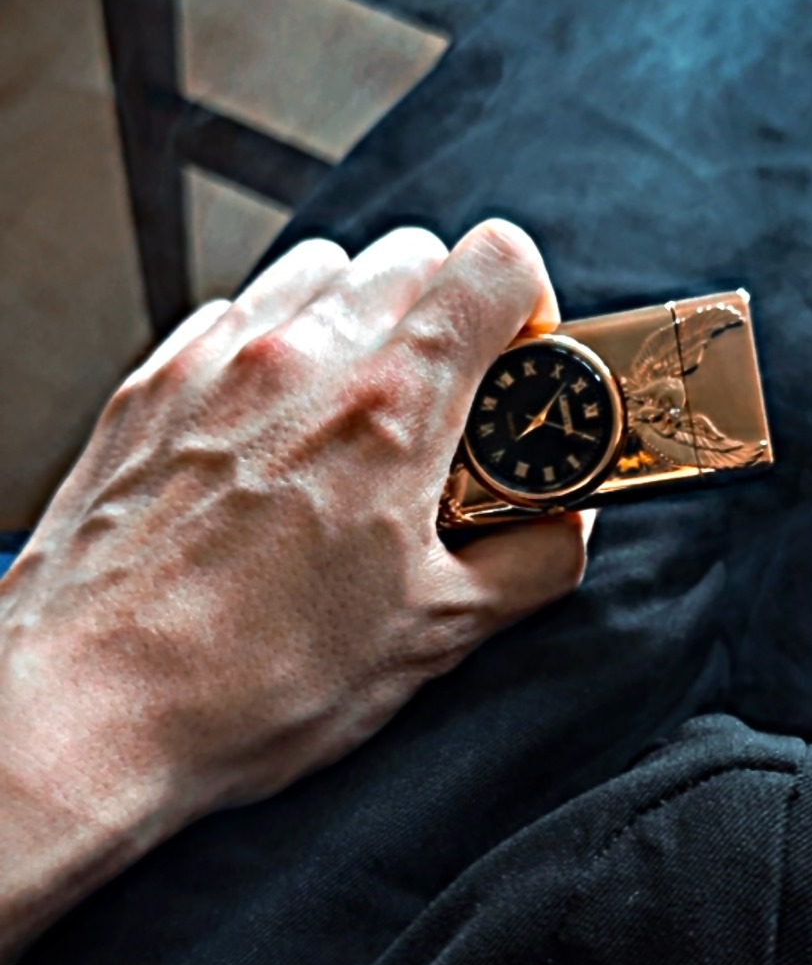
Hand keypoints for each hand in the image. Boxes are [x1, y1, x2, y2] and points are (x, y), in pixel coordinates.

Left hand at [0, 221, 596, 964]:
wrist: (90, 710)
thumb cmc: (250, 684)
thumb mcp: (432, 639)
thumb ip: (529, 564)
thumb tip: (568, 526)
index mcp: (391, 410)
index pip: (494, 261)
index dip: (529, 304)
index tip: (521, 368)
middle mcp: (301, 359)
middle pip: (409, 254)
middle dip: (447, 316)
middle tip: (449, 410)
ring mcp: (214, 363)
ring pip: (318, 272)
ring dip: (358, 321)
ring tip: (357, 418)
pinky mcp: (149, 388)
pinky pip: (233, 320)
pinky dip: (272, 352)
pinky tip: (272, 435)